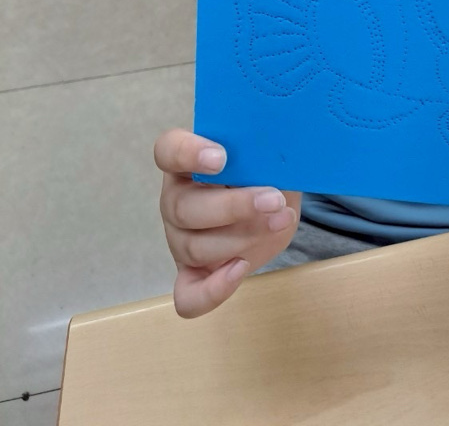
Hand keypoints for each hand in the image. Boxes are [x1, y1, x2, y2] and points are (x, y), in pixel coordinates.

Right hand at [155, 128, 300, 317]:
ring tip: (280, 221)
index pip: (168, 152)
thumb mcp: (266, 156)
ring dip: (241, 238)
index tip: (221, 158)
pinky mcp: (193, 274)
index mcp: (186, 162)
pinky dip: (213, 290)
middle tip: (273, 200)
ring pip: (194, 247)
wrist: (274, 204)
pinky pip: (189, 296)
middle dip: (233, 206)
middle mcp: (176, 200)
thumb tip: (275, 156)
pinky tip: (241, 268)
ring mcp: (181, 239)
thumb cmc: (262, 170)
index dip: (188, 153)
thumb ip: (263, 152)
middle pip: (183, 208)